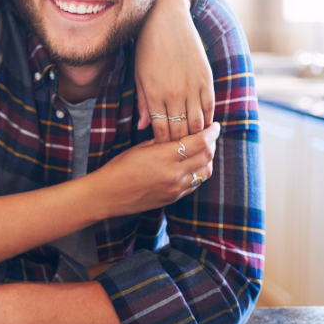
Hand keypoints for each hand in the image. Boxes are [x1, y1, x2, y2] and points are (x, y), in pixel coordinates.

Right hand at [92, 122, 219, 216]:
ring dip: (208, 159)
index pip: (199, 142)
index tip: (214, 125)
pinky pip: (195, 184)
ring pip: (205, 172)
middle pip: (207, 156)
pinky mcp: (174, 198)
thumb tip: (180, 131)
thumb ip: (163, 140)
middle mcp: (174, 174)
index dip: (211, 132)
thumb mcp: (140, 148)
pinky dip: (198, 172)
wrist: (108, 195)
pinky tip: (192, 165)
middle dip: (212, 143)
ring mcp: (176, 188)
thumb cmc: (119, 167)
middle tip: (210, 135)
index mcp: (164, 157)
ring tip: (203, 151)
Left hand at [135, 0, 213, 142]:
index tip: (163, 153)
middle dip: (180, 146)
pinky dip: (208, 120)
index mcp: (154, 94)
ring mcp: (192, 86)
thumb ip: (142, 102)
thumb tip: (142, 126)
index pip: (161, 130)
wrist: (166, 19)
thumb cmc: (147, 46)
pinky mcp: (206, 78)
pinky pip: (209, 107)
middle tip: (181, 156)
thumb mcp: (138, 75)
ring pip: (197, 123)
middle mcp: (174, 93)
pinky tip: (206, 127)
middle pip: (180, 131)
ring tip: (194, 146)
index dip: (163, 145)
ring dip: (196, 137)